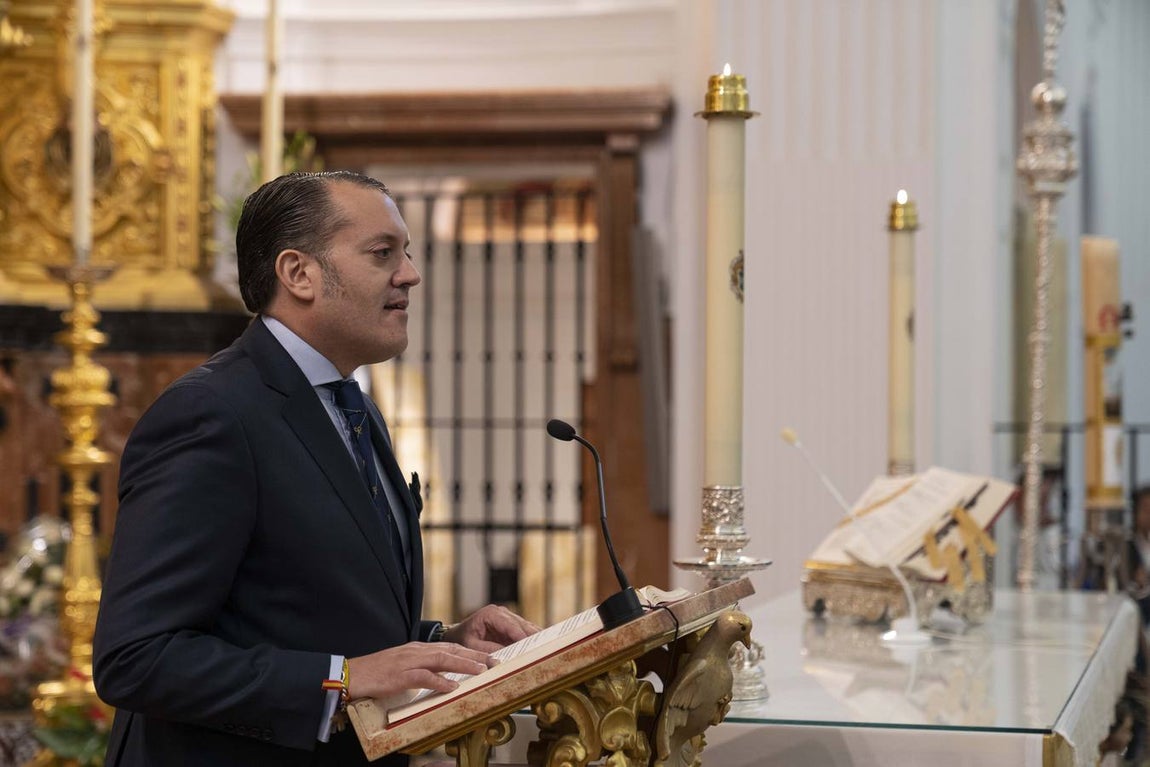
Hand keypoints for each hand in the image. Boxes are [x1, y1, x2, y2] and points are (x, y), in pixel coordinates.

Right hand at [347, 642, 492, 700]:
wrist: (352, 673)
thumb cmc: (377, 672)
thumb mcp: (404, 666)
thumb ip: (423, 667)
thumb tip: (443, 676)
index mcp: (418, 649)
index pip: (450, 646)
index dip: (470, 651)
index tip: (487, 656)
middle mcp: (417, 651)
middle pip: (451, 649)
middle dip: (475, 655)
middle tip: (494, 661)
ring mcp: (409, 662)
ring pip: (442, 659)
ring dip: (464, 664)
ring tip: (481, 670)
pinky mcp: (400, 675)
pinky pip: (424, 677)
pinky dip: (439, 682)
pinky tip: (452, 687)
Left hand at [444, 604, 539, 652]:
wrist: (457, 634)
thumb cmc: (462, 638)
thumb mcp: (471, 646)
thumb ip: (486, 650)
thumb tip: (503, 658)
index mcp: (491, 614)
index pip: (511, 626)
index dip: (523, 637)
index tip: (532, 648)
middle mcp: (502, 612)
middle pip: (523, 626)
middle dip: (534, 638)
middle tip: (546, 649)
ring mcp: (509, 618)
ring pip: (528, 628)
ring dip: (536, 639)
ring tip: (548, 650)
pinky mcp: (512, 626)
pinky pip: (525, 632)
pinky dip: (533, 641)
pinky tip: (542, 649)